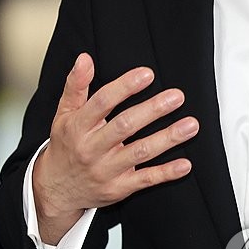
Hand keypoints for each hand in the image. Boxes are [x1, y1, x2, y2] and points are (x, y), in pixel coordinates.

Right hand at [32, 53, 198, 244]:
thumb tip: (85, 58)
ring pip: (140, 152)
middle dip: (152, 110)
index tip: (147, 74)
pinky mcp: (118, 188)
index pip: (102, 102)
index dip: (125, 87)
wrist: (58, 189)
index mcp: (78, 126)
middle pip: (124, 126)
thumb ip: (75, 85)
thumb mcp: (63, 114)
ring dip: (167, 138)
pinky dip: (166, 173)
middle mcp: (91, 148)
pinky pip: (145, 180)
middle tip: (176, 97)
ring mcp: (106, 170)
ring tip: (190, 125)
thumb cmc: (66, 145)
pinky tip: (185, 164)